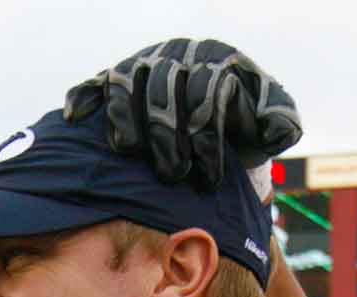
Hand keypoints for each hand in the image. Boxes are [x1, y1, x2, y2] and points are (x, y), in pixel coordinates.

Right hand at [64, 38, 302, 189]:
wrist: (218, 130)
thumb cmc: (245, 132)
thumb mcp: (270, 127)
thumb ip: (279, 123)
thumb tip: (275, 128)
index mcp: (218, 62)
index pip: (207, 90)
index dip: (207, 137)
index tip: (208, 180)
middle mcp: (180, 57)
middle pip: (164, 87)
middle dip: (167, 136)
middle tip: (173, 177)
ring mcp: (147, 65)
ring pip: (127, 82)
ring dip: (126, 119)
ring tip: (130, 154)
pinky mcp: (120, 79)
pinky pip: (97, 82)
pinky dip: (85, 97)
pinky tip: (78, 118)